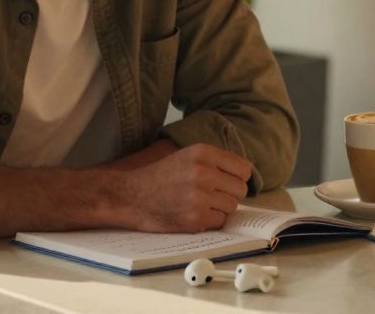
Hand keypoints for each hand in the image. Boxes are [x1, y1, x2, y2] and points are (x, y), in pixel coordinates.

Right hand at [112, 143, 251, 232]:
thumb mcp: (187, 156)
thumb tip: (244, 177)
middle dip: (229, 195)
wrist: (129, 195)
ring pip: (231, 207)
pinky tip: (193, 215)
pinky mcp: (194, 218)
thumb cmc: (160, 177)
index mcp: (203, 152)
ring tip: (198, 205)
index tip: (227, 184)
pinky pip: (219, 221)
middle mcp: (203, 172)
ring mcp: (199, 196)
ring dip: (219, 209)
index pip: (243, 169)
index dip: (236, 179)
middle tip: (211, 197)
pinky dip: (209, 221)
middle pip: (240, 189)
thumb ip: (215, 162)